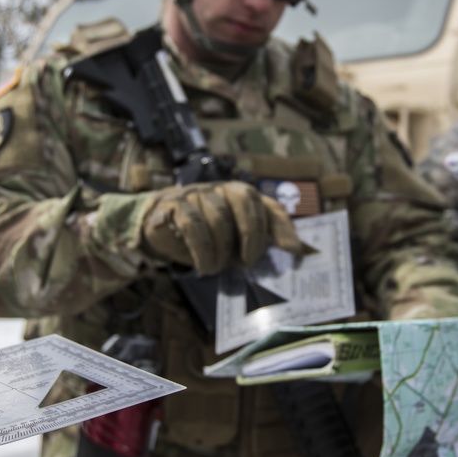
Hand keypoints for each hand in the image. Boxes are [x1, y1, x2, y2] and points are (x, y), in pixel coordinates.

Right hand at [141, 181, 302, 275]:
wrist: (161, 226)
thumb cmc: (207, 232)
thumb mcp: (237, 236)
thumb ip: (265, 236)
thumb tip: (296, 250)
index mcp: (239, 193)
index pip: (267, 204)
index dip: (281, 227)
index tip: (291, 251)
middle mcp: (219, 188)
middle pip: (243, 202)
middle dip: (250, 236)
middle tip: (246, 262)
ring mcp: (195, 193)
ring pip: (217, 217)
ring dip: (220, 251)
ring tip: (215, 268)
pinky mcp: (173, 205)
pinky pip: (191, 223)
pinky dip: (201, 249)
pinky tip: (203, 265)